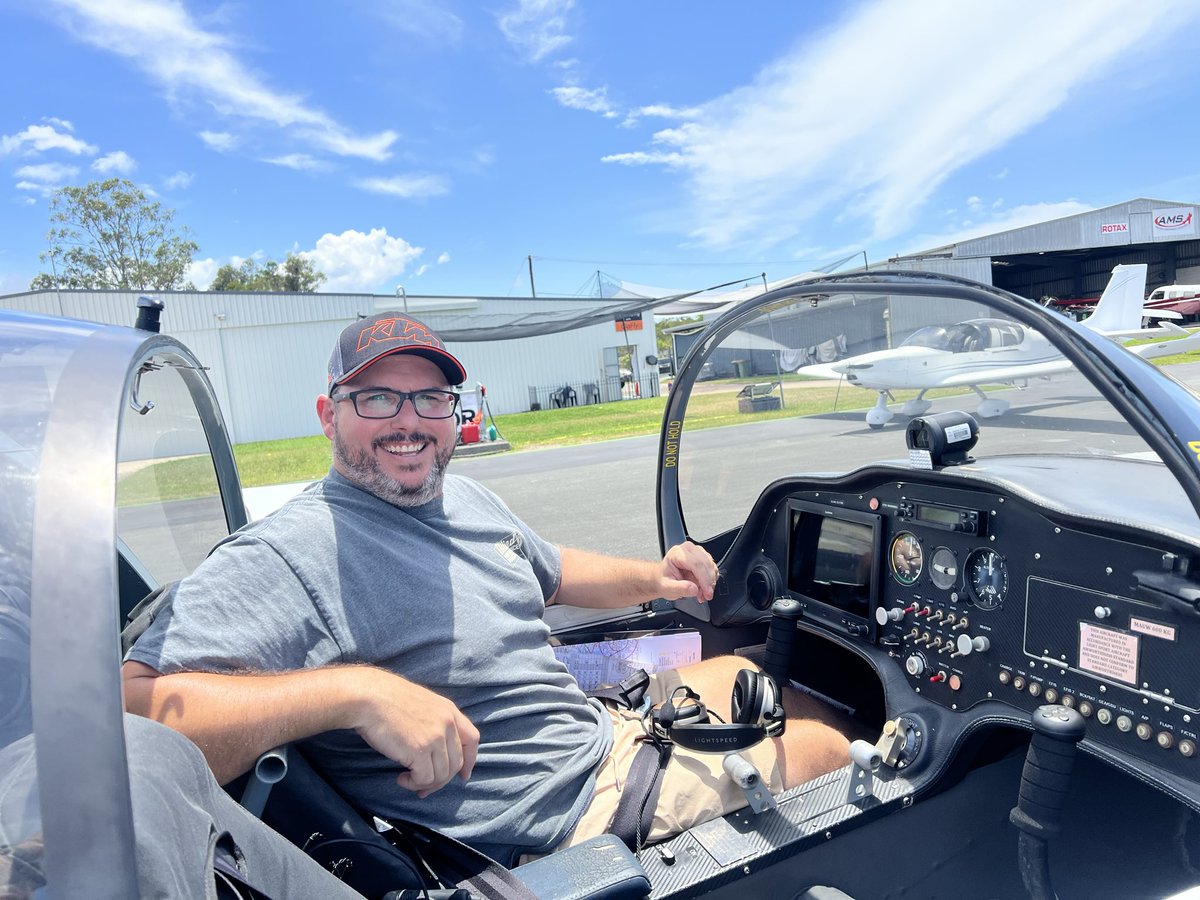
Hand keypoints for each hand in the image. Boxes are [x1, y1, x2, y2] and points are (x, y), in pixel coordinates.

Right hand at [349, 669, 479, 797]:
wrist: (368, 697)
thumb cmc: (386, 700)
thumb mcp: (421, 704)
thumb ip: (434, 722)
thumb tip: (434, 750)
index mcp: (449, 710)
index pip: (472, 739)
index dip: (470, 760)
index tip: (463, 775)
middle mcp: (447, 723)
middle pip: (456, 762)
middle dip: (441, 780)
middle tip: (423, 788)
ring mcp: (435, 737)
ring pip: (441, 774)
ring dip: (424, 784)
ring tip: (407, 780)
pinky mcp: (420, 750)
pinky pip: (424, 779)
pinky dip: (413, 784)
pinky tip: (401, 778)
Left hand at [658, 541, 718, 601]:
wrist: (662, 578)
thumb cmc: (663, 580)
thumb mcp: (667, 588)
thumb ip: (679, 588)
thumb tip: (694, 589)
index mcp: (677, 553)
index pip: (696, 564)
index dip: (704, 579)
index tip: (707, 592)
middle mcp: (688, 550)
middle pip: (706, 564)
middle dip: (709, 582)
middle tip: (707, 596)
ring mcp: (697, 552)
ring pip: (711, 566)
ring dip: (710, 582)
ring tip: (702, 594)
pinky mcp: (703, 557)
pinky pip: (712, 568)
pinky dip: (711, 580)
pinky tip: (703, 589)